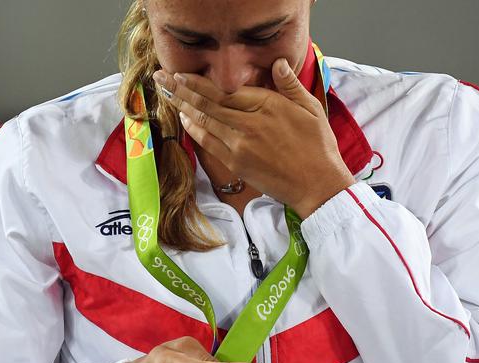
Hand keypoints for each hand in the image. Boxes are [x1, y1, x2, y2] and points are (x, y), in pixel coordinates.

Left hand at [152, 58, 355, 218]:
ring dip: (181, 106)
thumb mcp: (310, 108)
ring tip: (164, 94)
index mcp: (268, 105)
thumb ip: (290, 85)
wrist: (317, 184)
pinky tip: (184, 118)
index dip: (199, 82)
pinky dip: (194, 129)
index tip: (182, 74)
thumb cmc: (318, 146)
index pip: (226, 90)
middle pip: (208, 102)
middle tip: (160, 78)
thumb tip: (277, 63)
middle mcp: (249, 123)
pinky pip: (208, 142)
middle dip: (181, 89)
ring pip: (204, 121)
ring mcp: (240, 144)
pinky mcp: (236, 163)